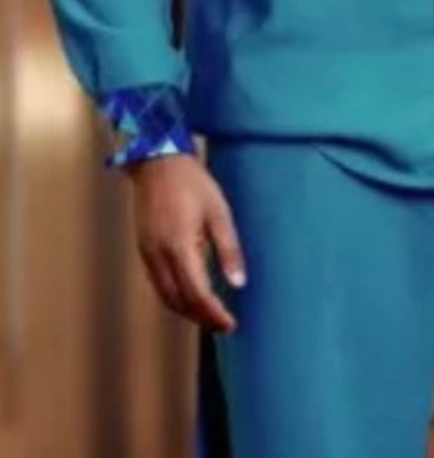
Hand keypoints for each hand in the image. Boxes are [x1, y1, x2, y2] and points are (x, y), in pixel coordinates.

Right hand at [126, 154, 245, 332]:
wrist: (157, 161)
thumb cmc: (192, 183)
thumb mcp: (218, 212)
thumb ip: (229, 249)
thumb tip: (238, 283)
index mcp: (180, 246)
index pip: (197, 294)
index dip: (214, 314)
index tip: (230, 324)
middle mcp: (159, 255)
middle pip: (178, 302)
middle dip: (201, 318)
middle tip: (223, 324)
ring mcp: (147, 253)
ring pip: (165, 296)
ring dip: (186, 311)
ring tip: (209, 314)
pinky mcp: (143, 249)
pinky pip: (157, 283)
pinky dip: (174, 297)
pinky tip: (189, 294)